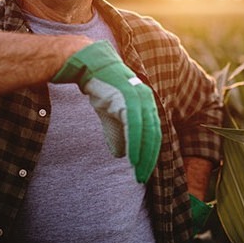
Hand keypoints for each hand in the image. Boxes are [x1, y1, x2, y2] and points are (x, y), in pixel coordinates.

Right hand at [52, 40, 161, 182]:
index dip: (150, 153)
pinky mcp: (127, 98)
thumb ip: (117, 132)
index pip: (153, 132)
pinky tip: (132, 157)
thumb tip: (121, 154)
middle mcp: (146, 100)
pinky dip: (135, 143)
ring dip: (143, 155)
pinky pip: (134, 125)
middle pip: (154, 135)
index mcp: (146, 103)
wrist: (90, 66)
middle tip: (142, 177)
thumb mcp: (111, 114)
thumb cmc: (101, 88)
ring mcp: (138, 98)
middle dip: (149, 158)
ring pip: (146, 132)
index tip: (144, 169)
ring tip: (138, 172)